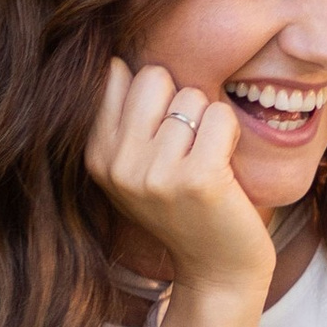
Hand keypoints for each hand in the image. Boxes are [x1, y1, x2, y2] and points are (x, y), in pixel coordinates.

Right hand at [86, 58, 273, 307]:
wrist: (218, 271)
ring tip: (205, 163)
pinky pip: (220, 116)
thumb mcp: (136, 167)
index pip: (117, 73)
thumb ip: (123, 117)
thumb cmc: (185, 209)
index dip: (151, 93)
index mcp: (96, 155)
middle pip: (153, 76)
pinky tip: (224, 168)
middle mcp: (118, 165)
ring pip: (191, 97)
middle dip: (180, 101)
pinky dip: (231, 134)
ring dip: (208, 124)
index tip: (160, 133)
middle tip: (188, 148)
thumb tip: (115, 55)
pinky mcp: (197, 180)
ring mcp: (156, 174)